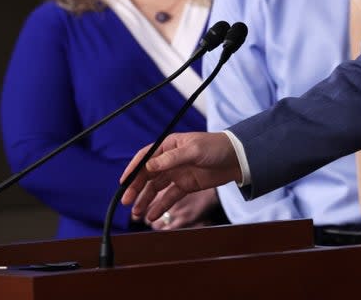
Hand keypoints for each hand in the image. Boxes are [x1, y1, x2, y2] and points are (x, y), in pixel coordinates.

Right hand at [119, 132, 239, 225]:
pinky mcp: (186, 185)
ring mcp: (177, 173)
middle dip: (136, 188)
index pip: (145, 157)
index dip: (133, 169)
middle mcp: (170, 159)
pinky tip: (151, 215)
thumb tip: (149, 166)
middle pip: (147, 175)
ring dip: (145, 200)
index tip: (123, 182)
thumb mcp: (193, 150)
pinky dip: (160, 206)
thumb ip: (171, 159)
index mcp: (169, 145)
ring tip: (136, 213)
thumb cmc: (216, 148)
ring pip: (156, 188)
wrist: (237, 159)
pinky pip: (169, 197)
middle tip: (127, 201)